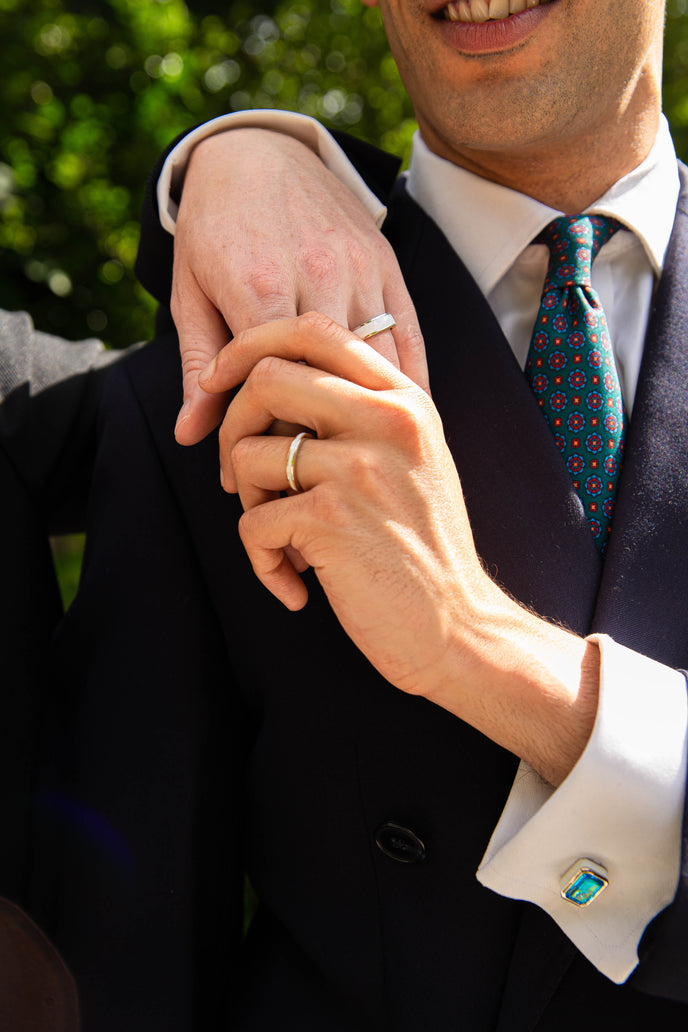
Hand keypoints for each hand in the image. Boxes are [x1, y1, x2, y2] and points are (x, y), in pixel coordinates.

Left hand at [171, 128, 427, 445]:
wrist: (256, 149)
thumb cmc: (213, 228)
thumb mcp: (189, 293)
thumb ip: (198, 366)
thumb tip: (189, 436)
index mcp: (258, 286)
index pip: (271, 385)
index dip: (264, 436)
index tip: (256, 473)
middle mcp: (316, 275)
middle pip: (326, 380)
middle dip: (315, 434)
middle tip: (306, 475)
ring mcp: (359, 268)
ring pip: (376, 361)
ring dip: (368, 414)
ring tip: (357, 456)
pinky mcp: (387, 262)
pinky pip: (407, 332)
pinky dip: (408, 378)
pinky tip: (402, 416)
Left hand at [200, 312, 598, 785]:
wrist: (459, 627)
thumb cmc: (422, 548)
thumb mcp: (412, 461)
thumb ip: (362, 415)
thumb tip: (269, 387)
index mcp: (404, 398)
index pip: (313, 330)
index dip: (251, 344)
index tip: (220, 381)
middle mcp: (386, 420)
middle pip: (266, 377)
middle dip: (231, 426)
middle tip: (238, 476)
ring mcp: (361, 467)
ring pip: (248, 453)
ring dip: (246, 501)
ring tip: (281, 538)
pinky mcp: (334, 519)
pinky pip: (253, 522)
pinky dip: (261, 559)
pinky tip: (295, 584)